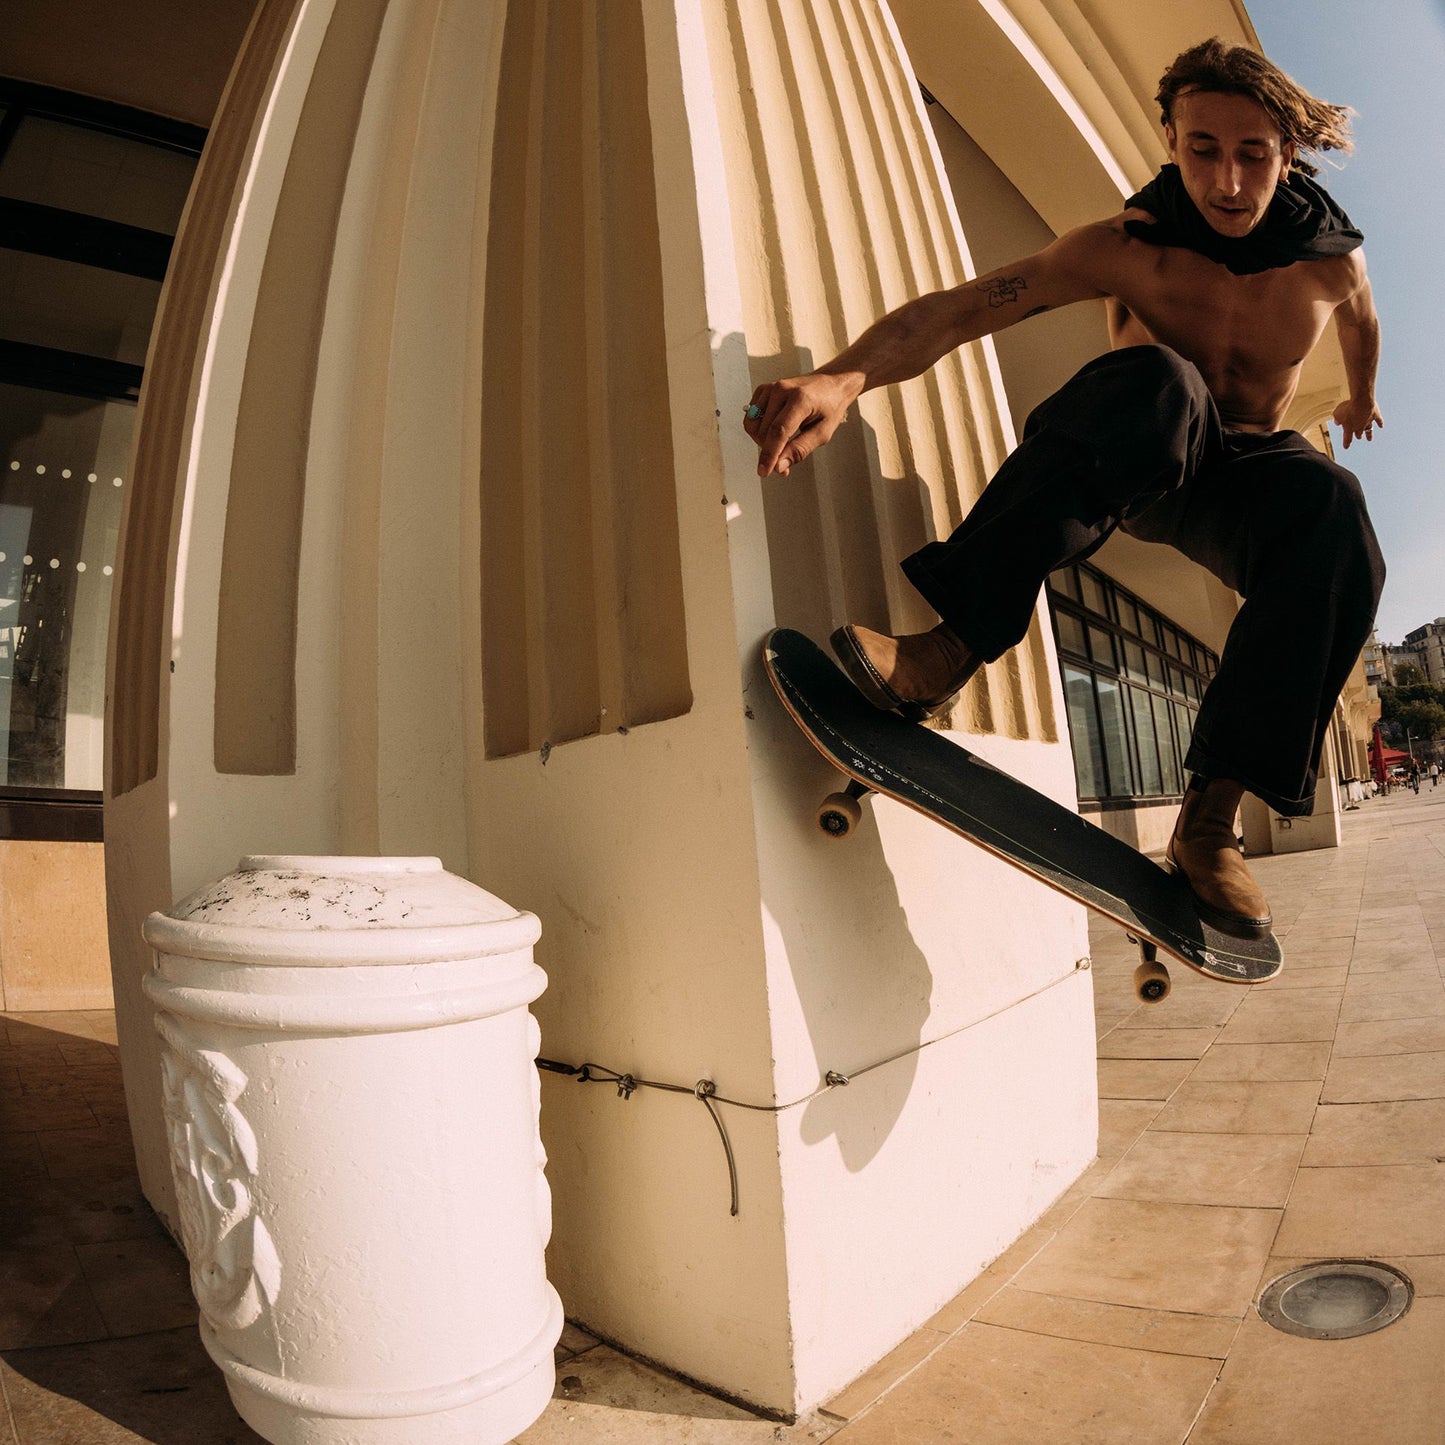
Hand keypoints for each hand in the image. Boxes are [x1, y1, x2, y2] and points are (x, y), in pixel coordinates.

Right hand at [742, 372, 860, 476]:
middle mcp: (782, 390)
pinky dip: (759, 429)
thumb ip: (800, 450)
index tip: (763, 472)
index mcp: (801, 399)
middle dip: (770, 451)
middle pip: (764, 432)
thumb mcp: (823, 433)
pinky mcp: (763, 389)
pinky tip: (774, 429)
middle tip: (785, 459)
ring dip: (763, 441)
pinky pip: (751, 417)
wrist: (831, 384)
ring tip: (781, 442)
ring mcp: (771, 388)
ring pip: (753, 426)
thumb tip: (779, 466)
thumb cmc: (830, 407)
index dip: (769, 454)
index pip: (778, 431)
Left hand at [1332, 397, 1382, 448]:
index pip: (1347, 439)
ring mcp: (1368, 421)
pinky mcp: (1375, 415)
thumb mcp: (1337, 413)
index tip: (1346, 447)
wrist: (1361, 402)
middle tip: (1359, 437)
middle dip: (1358, 435)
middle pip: (1358, 433)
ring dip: (1369, 435)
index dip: (1346, 443)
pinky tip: (1381, 426)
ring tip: (1369, 439)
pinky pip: (1379, 420)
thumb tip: (1337, 422)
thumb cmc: (1347, 408)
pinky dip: (1380, 423)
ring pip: (1369, 430)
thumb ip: (1337, 419)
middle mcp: (1359, 427)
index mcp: (1349, 429)